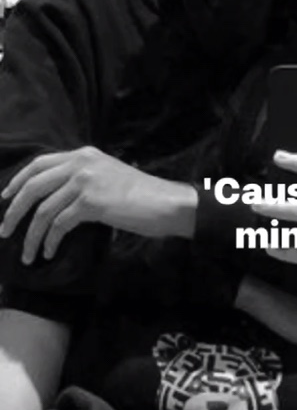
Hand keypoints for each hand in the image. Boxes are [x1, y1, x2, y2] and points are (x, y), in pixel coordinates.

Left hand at [0, 147, 197, 263]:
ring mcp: (85, 182)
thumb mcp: (109, 177)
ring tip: (27, 254)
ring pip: (43, 210)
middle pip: (33, 186)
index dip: (17, 182)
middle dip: (14, 211)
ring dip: (31, 236)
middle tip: (4, 231)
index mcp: (83, 154)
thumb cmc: (143, 197)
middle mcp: (81, 163)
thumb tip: (56, 198)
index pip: (38, 164)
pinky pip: (59, 224)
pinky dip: (49, 241)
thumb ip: (83, 179)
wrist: (167, 204)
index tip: (5, 200)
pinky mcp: (91, 202)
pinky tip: (49, 252)